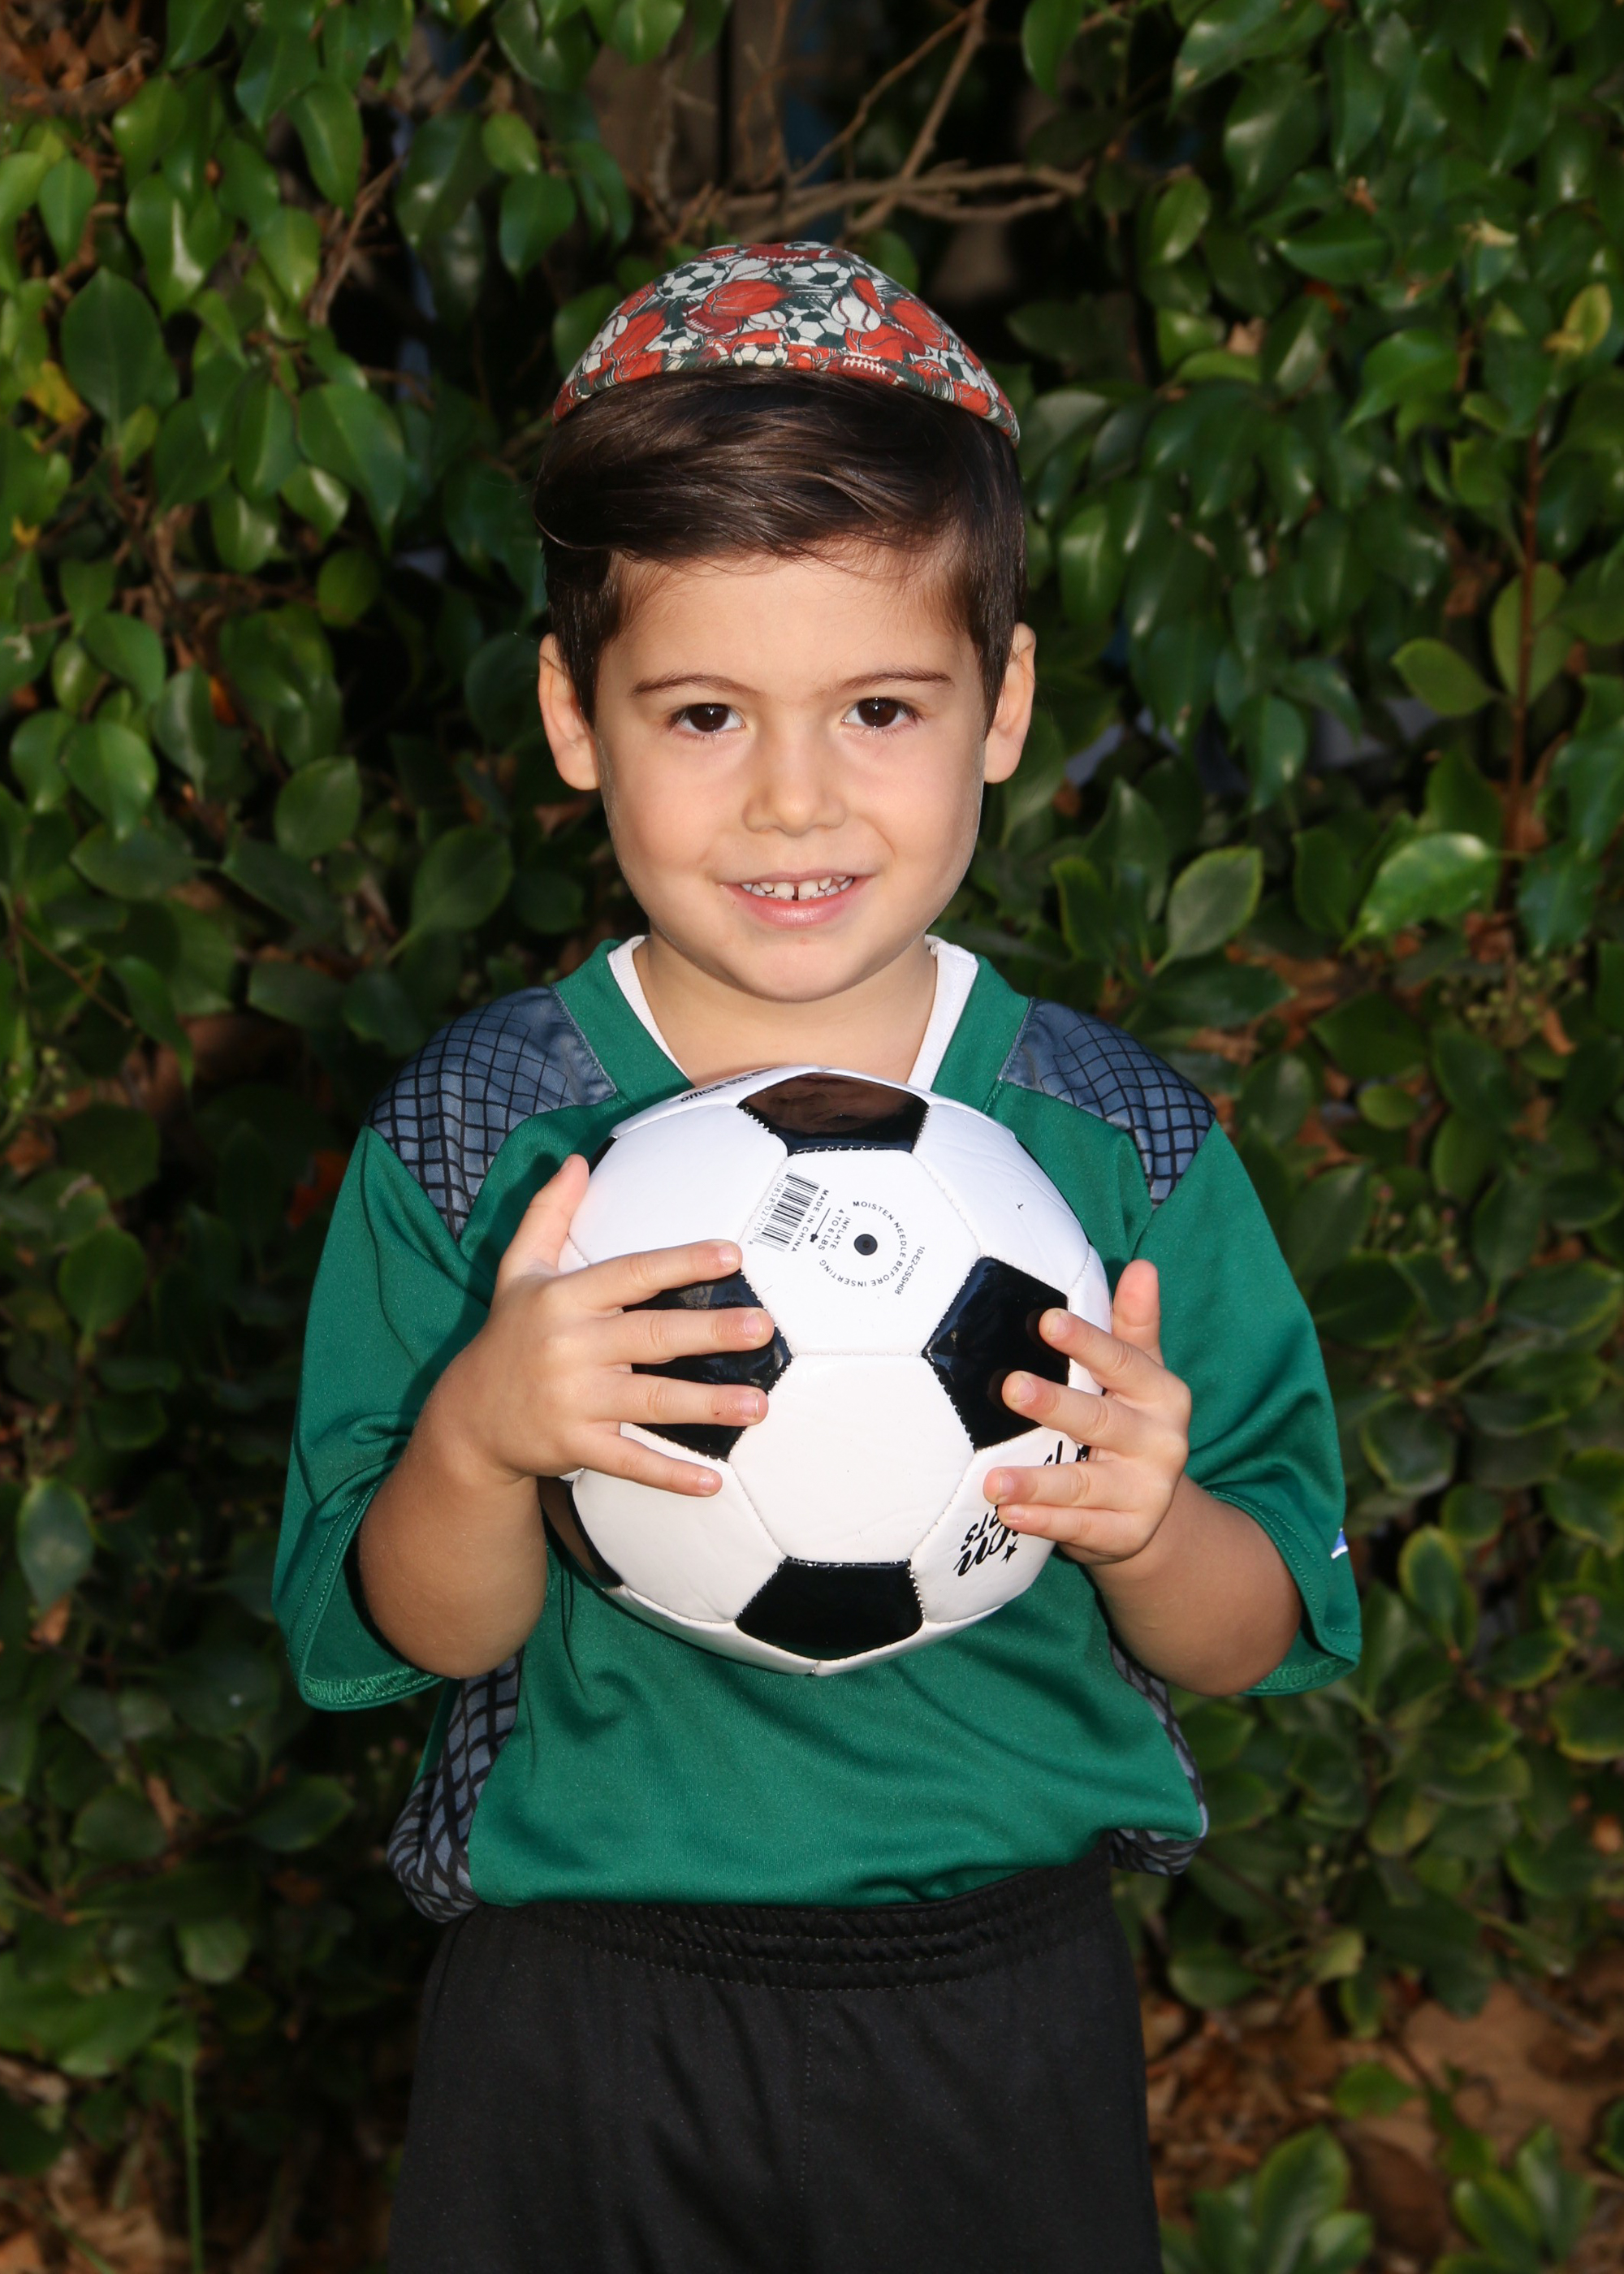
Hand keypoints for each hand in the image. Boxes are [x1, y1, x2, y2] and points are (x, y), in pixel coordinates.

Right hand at [429, 1154, 775, 1498]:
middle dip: (710, 1333)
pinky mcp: (576, 1446)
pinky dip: (671, 1475)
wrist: (468, 1418)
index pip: (631, 1273)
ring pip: (650, 1401)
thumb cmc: (509, 1335)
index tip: (731, 1255)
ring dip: (708, 1406)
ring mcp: (574, 1400)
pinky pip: (630, 1461)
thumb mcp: (517, 1270)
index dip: (681, 1262)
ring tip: (759, 1406)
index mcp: (563, 1298)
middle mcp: (570, 1347)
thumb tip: (576, 1162)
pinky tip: (713, 1482)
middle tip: (762, 1328)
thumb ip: (548, 1215)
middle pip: (651, 1336)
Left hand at [982, 1259, 1190, 1568]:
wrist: (1154, 1510)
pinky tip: (1009, 1515)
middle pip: (1101, 1421)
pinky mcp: (1127, 1535)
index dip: (1087, 1342)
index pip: (1123, 1362)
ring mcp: (1146, 1492)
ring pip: (1085, 1484)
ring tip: (992, 1480)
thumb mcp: (1141, 1375)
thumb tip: (1142, 1267)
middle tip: (1012, 1387)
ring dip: (1037, 1482)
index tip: (1048, 1321)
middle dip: (1056, 1405)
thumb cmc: (1131, 1421)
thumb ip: (1133, 1325)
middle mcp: (1160, 1443)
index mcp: (1162, 1394)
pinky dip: (1044, 1523)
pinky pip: (1080, 1528)